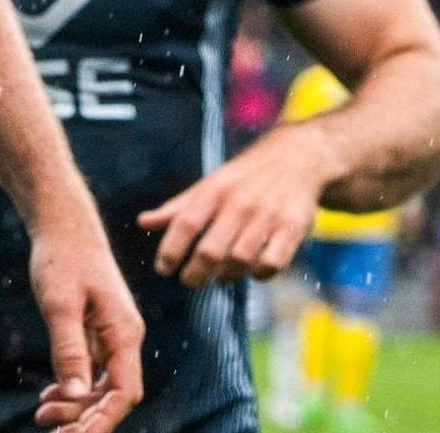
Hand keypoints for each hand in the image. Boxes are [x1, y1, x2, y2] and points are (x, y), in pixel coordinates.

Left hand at [27, 214, 143, 432]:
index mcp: (124, 333)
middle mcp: (124, 339)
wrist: (64, 225)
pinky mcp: (97, 332)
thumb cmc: (62, 258)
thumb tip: (75, 395)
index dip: (102, 420)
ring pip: (102, 386)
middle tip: (46, 427)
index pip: (123, 393)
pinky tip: (50, 396)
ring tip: (42, 416)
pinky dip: (73, 387)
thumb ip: (69, 349)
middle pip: (113, 395)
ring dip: (76, 406)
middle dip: (84, 418)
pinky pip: (92, 371)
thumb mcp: (59, 303)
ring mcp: (112, 336)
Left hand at [136, 123, 333, 286]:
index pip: (185, 224)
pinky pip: (272, 263)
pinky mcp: (293, 228)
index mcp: (214, 190)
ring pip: (240, 261)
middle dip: (195, 273)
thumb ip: (177, 208)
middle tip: (189, 281)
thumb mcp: (208, 185)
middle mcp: (239, 203)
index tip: (163, 269)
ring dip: (227, 275)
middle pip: (210, 250)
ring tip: (221, 275)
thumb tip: (142, 222)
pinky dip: (259, 274)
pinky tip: (252, 270)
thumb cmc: (243, 178)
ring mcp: (267, 216)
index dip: (170, 250)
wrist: (297, 158)